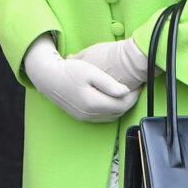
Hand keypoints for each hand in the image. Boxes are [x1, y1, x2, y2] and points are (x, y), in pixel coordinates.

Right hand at [23, 34, 141, 121]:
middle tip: (134, 89)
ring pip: (110, 116)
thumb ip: (109, 83)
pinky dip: (110, 109)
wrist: (49, 77)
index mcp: (93, 103)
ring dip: (120, 107)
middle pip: (117, 112)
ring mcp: (84, 117)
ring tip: (125, 93)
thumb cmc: (69, 71)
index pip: (121, 105)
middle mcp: (89, 114)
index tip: (138, 86)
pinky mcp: (81, 116)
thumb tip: (126, 92)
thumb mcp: (91, 72)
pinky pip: (101, 117)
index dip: (133, 96)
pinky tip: (111, 98)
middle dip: (128, 102)